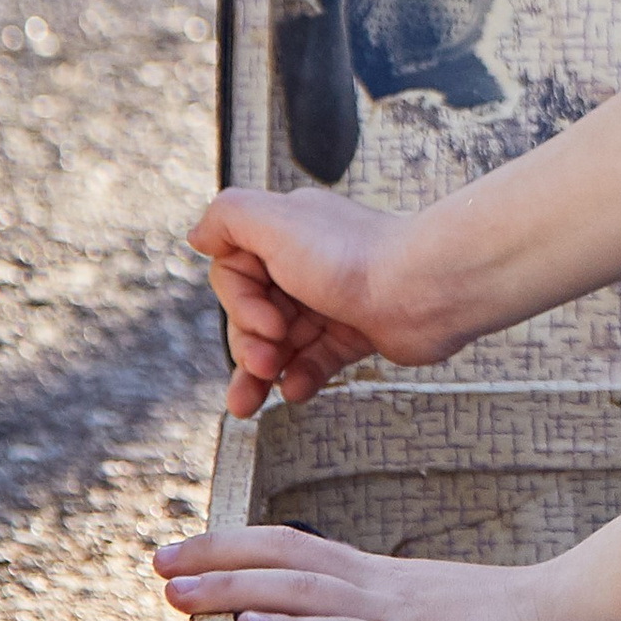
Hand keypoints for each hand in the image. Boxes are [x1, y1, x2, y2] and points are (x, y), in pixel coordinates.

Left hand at [154, 521, 543, 620]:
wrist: (558, 614)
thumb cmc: (492, 618)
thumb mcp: (418, 602)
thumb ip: (366, 607)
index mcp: (372, 574)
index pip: (289, 544)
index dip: (229, 545)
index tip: (178, 553)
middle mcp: (374, 585)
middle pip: (282, 560)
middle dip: (214, 562)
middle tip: (160, 568)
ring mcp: (393, 612)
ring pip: (301, 591)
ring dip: (235, 591)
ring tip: (183, 595)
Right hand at [190, 186, 451, 418]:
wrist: (423, 290)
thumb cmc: (355, 257)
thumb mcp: (275, 222)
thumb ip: (228, 217)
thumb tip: (197, 236)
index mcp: (286, 233)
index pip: (235, 275)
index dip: (239, 304)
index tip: (263, 321)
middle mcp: (308, 263)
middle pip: (253, 314)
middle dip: (248, 345)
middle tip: (264, 361)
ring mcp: (332, 299)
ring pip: (281, 343)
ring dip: (260, 374)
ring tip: (249, 403)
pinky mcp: (356, 331)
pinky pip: (315, 360)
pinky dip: (301, 377)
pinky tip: (296, 390)